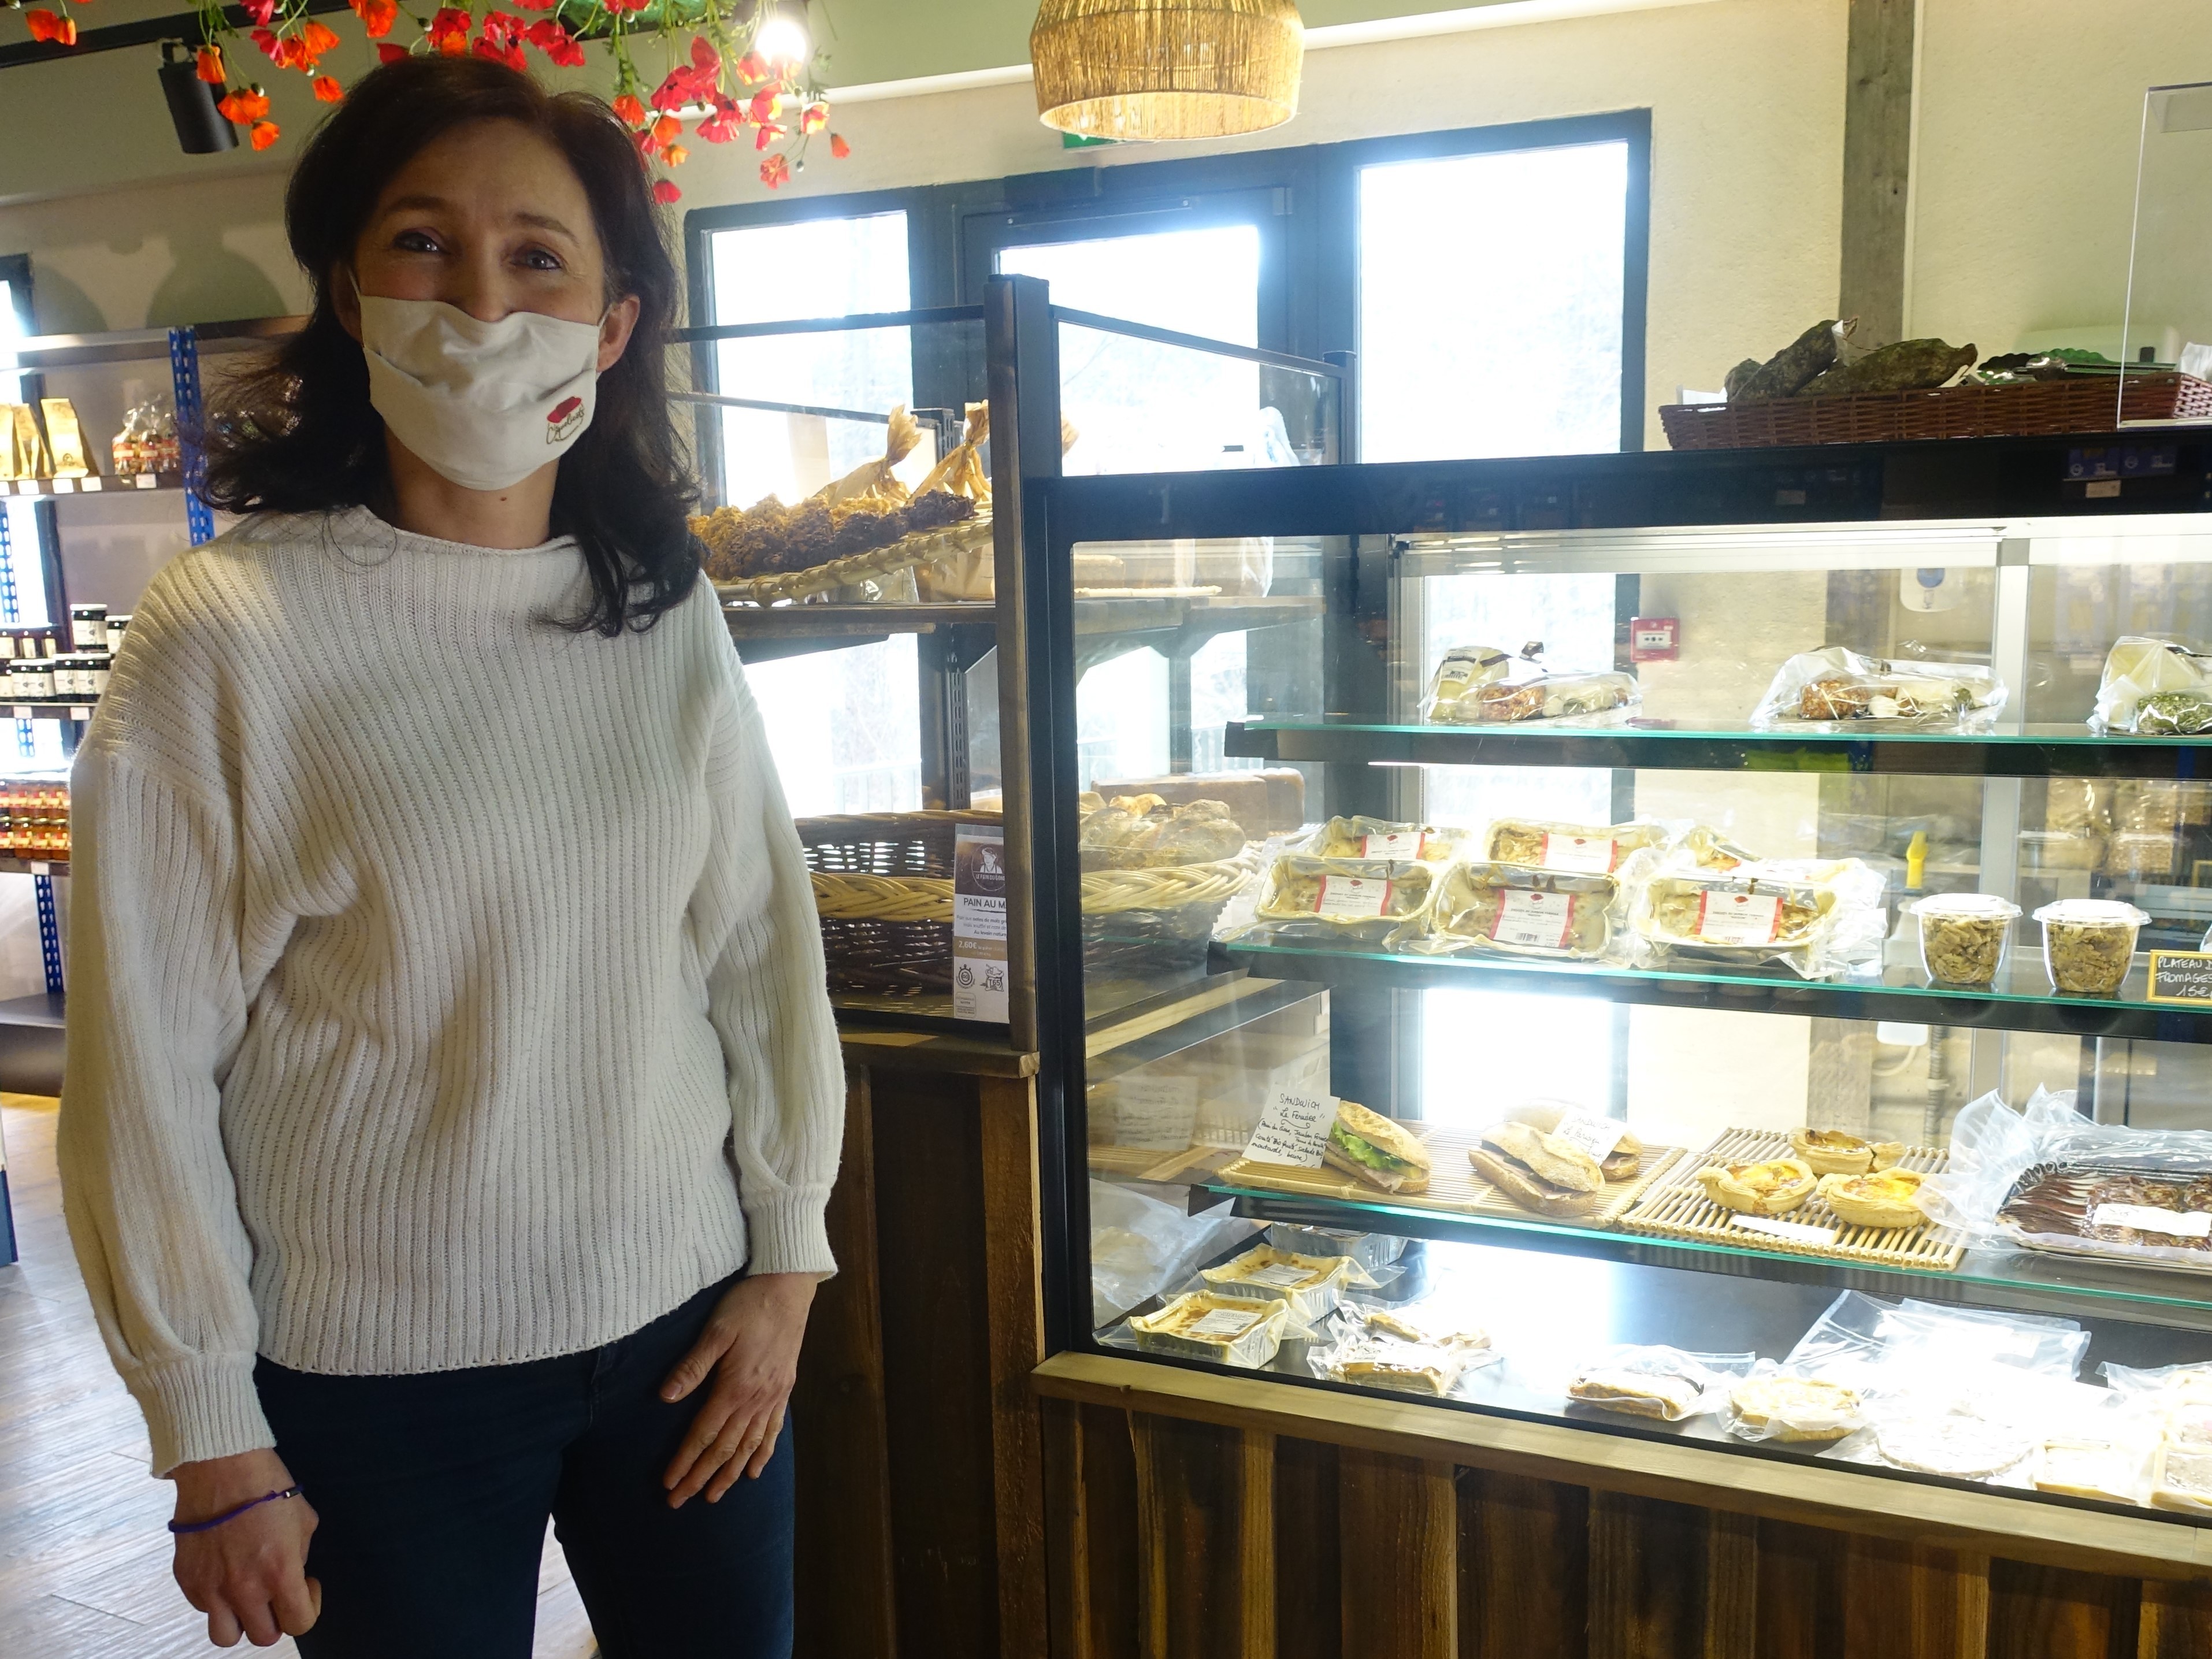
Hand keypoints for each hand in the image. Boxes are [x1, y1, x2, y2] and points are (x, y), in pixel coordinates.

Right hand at [171, 1448, 319, 1646]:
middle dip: (276, 1618)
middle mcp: (243, 1589)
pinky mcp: (187, 1581)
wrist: (220, 1466)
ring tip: (248, 1596)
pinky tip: (225, 1574)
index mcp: (279, 1574)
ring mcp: (211, 1589)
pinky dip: (217, 1601)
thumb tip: (293, 1575)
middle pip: (264, 1637)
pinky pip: (204, 1609)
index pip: (299, 1624)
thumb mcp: (303, 1520)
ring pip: (225, 1637)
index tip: (307, 1585)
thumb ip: (299, 1557)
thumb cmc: (268, 1487)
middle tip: (277, 1593)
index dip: (309, 1608)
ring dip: (241, 1621)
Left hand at [659, 1272, 816, 1506]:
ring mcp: (773, 1397)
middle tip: (680, 1502)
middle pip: (724, 1448)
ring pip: (749, 1446)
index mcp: (734, 1387)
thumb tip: (665, 1397)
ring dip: (730, 1473)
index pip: (704, 1434)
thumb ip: (692, 1366)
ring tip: (714, 1496)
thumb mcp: (716, 1330)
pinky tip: (755, 1471)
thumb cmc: (748, 1305)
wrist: (788, 1288)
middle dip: (701, 1477)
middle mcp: (755, 1399)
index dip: (685, 1462)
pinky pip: (773, 1430)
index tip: (668, 1485)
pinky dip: (763, 1453)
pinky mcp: (784, 1390)